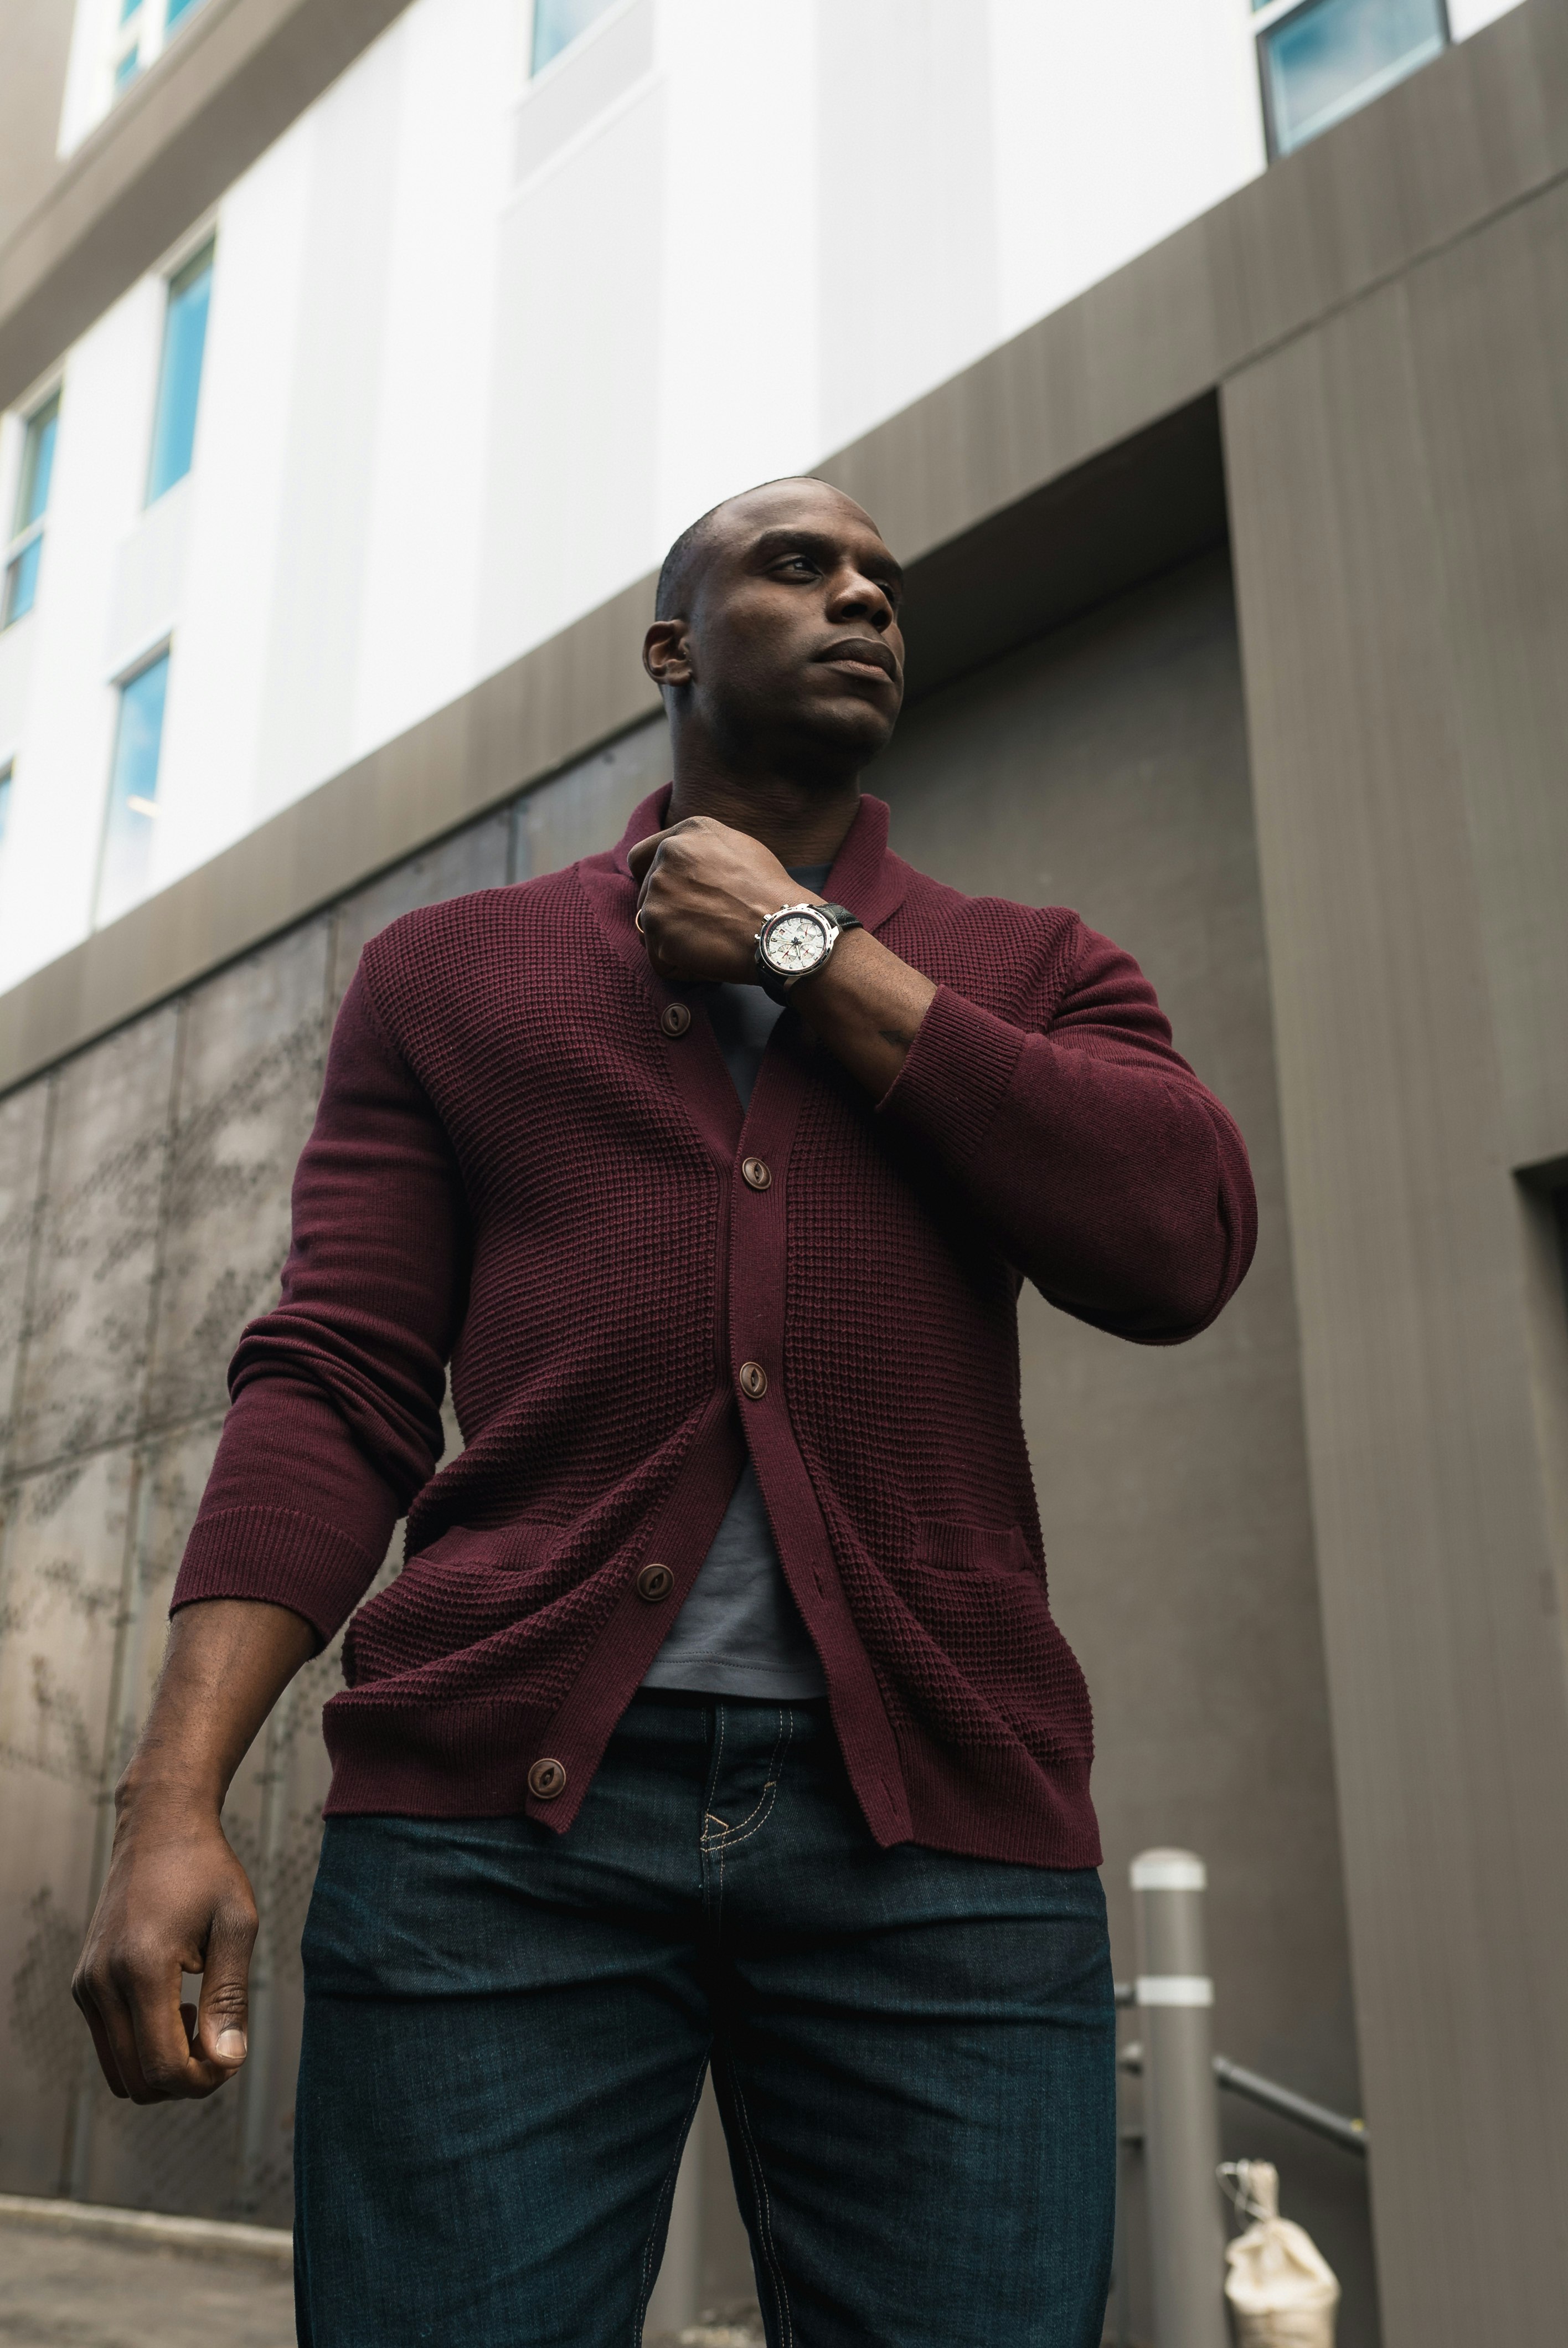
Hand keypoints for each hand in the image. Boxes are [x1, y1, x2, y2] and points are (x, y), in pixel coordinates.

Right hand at [72, 1786, 257, 2102]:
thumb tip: (228, 2061)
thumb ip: (230, 1996)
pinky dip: (143, 2046)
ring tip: (198, 2016)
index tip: (234, 2054)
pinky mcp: (83, 1984)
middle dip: (185, 2080)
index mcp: (141, 1968)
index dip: (204, 2080)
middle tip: (220, 2040)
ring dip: (163, 2065)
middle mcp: (101, 1982)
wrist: (160, 1827)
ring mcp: (86, 1985)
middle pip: (138, 2080)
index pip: (163, 2066)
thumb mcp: (236, 1925)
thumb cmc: (207, 1870)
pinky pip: (110, 2045)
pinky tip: (175, 2005)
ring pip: (119, 2072)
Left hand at [627, 817, 810, 984]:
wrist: (781, 928)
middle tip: (705, 928)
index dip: (651, 881)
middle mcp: (668, 855)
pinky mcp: (655, 928)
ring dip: (676, 941)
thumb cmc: (771, 896)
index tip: (668, 899)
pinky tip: (710, 959)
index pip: (642, 857)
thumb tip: (686, 867)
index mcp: (688, 833)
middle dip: (668, 915)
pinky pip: (659, 958)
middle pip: (646, 895)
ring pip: (652, 928)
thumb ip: (704, 852)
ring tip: (714, 944)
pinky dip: (680, 967)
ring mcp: (658, 891)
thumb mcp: (740, 849)